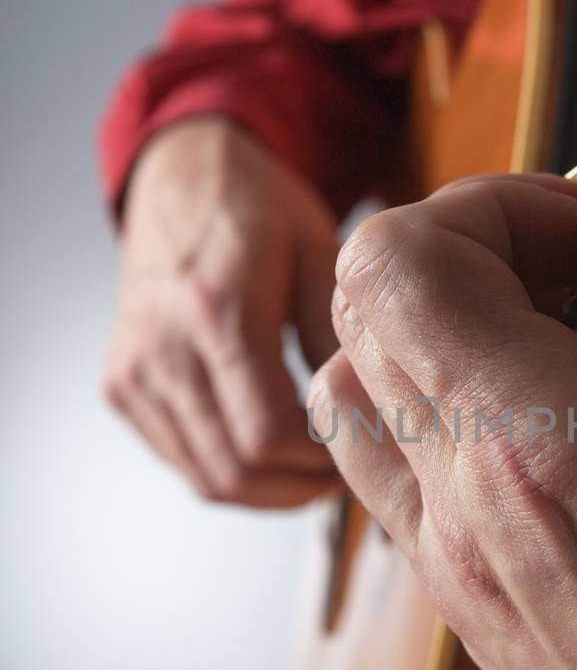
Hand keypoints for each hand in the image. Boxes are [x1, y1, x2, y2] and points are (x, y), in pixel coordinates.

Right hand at [103, 116, 339, 506]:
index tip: (357, 451)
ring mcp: (132, 373)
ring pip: (206, 479)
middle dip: (298, 488)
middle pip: (235, 471)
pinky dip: (231, 472)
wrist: (180, 177)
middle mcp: (162, 349)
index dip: (319, 463)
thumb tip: (365, 415)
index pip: (267, 435)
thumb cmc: (257, 209)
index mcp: (218, 311)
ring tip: (313, 469)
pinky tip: (271, 451)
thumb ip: (337, 337)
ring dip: (267, 491)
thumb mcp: (320, 252)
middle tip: (343, 474)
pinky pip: (182, 460)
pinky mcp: (119, 387)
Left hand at [311, 173, 576, 669]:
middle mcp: (473, 516)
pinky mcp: (473, 624)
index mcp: (552, 453)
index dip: (476, 209)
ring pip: (356, 405)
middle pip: (364, 322)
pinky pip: (392, 488)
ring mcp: (459, 579)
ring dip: (425, 339)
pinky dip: (432, 422)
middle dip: (458, 256)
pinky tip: (542, 435)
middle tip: (576, 268)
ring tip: (545, 343)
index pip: (396, 271)